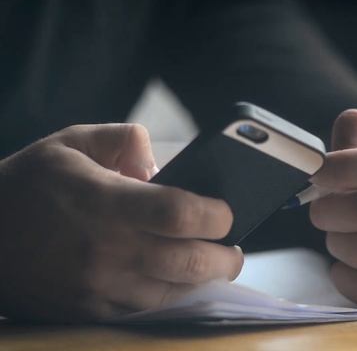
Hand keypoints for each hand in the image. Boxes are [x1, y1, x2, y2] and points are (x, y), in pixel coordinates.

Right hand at [0, 124, 241, 321]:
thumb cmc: (27, 185)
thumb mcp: (71, 142)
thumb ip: (124, 140)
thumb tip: (161, 164)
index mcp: (104, 202)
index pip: (179, 213)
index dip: (215, 215)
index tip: (226, 213)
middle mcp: (106, 249)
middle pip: (189, 262)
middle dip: (225, 259)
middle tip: (233, 250)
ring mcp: (99, 286)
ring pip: (174, 293)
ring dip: (203, 281)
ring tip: (213, 265)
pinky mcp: (90, 311)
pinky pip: (147, 310)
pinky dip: (171, 297)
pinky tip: (178, 282)